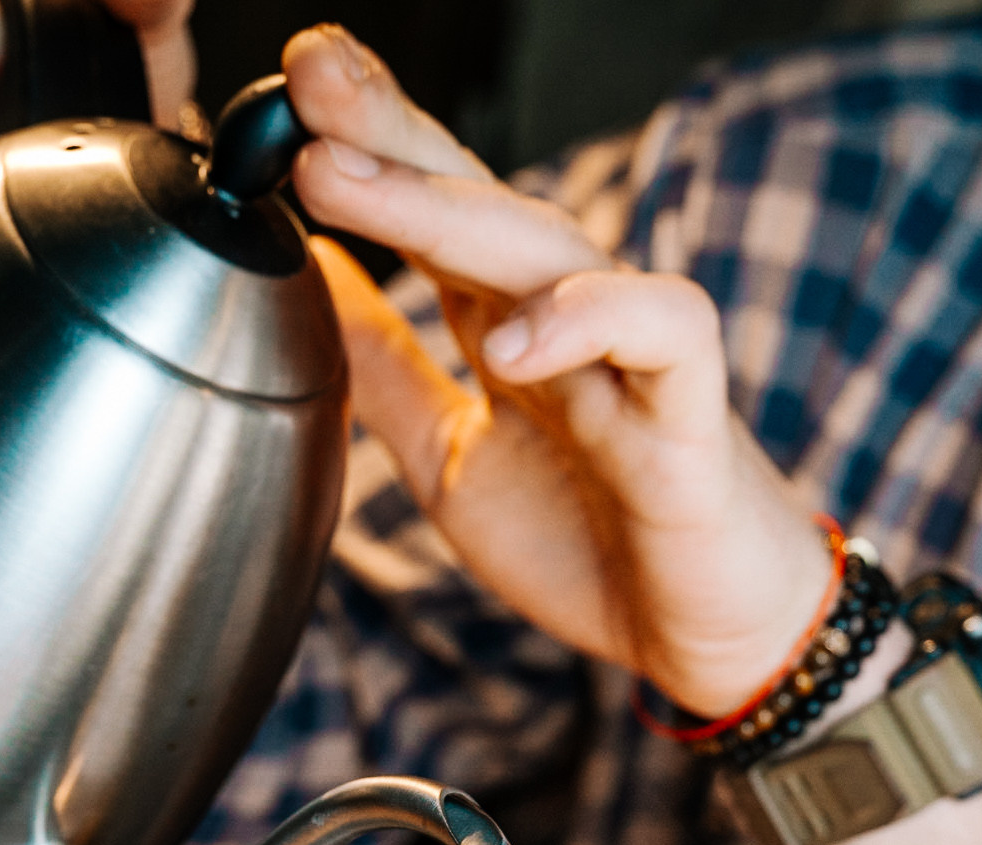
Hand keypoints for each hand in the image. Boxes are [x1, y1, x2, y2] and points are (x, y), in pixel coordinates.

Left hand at [283, 27, 831, 717]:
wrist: (699, 639)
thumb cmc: (591, 541)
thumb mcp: (447, 459)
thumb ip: (383, 369)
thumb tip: (306, 272)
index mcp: (506, 320)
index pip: (432, 206)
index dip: (365, 140)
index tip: (283, 84)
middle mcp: (566, 317)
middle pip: (478, 196)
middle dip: (391, 128)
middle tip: (308, 68)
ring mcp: (630, 357)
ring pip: (548, 248)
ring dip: (439, 207)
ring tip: (339, 175)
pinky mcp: (690, 415)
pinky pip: (661, 331)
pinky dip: (586, 323)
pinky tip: (510, 341)